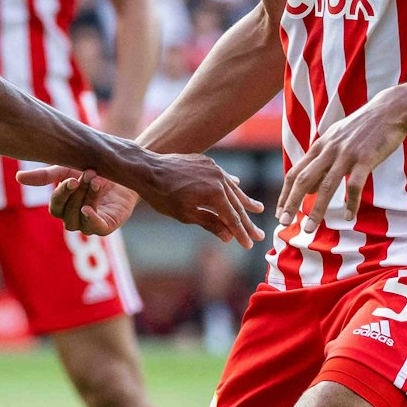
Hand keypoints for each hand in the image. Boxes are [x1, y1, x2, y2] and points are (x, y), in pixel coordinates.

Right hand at [19, 164, 138, 234]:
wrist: (122, 169)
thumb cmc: (91, 169)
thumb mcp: (66, 169)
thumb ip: (45, 176)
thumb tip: (18, 177)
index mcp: (62, 207)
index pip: (55, 207)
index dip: (62, 194)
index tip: (73, 179)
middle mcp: (74, 219)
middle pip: (68, 214)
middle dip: (78, 193)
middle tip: (90, 173)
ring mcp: (90, 224)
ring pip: (81, 220)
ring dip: (88, 199)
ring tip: (97, 181)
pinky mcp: (107, 226)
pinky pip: (97, 229)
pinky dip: (92, 221)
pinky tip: (90, 209)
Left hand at [133, 153, 264, 248]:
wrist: (147, 169)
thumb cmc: (162, 196)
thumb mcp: (186, 214)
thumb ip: (210, 223)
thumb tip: (228, 236)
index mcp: (216, 194)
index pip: (233, 218)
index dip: (241, 233)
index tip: (250, 244)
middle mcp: (219, 179)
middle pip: (236, 205)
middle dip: (247, 221)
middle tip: (260, 234)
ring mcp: (213, 168)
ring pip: (232, 188)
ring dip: (244, 200)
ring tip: (257, 208)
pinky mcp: (206, 162)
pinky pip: (222, 176)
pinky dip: (230, 184)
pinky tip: (238, 185)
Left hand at [277, 87, 406, 232]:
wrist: (390, 111)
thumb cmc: (362, 129)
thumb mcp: (336, 140)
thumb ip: (321, 162)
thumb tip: (311, 189)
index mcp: (319, 147)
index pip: (295, 173)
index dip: (285, 193)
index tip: (279, 211)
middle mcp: (328, 150)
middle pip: (304, 180)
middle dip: (291, 202)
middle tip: (282, 222)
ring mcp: (346, 154)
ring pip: (327, 186)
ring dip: (316, 210)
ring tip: (309, 229)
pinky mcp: (366, 159)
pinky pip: (355, 186)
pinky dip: (350, 203)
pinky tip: (349, 217)